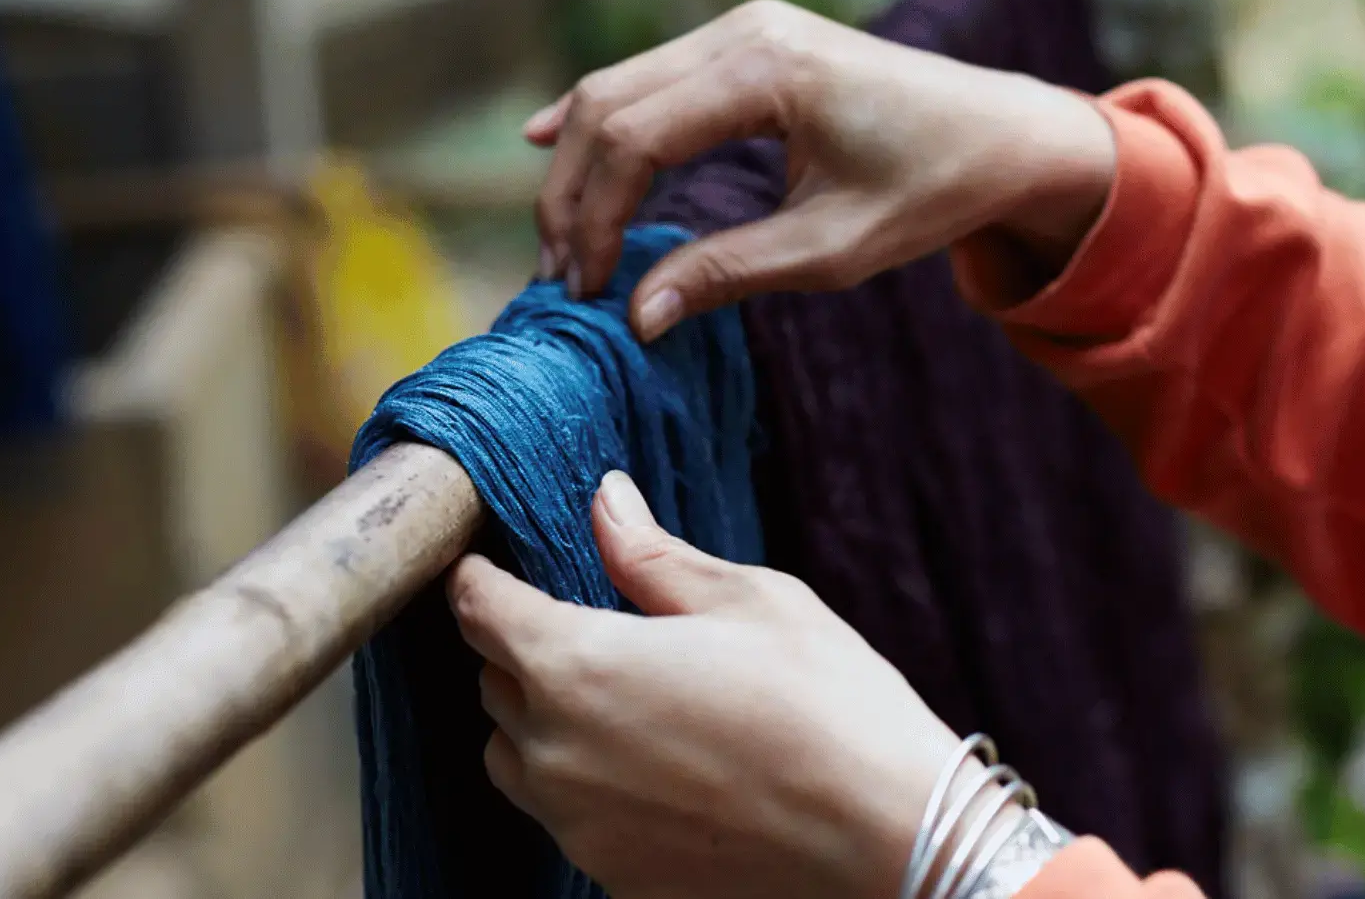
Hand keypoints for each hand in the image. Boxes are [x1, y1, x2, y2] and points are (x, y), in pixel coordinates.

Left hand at [448, 472, 962, 898]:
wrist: (884, 834)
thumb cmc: (826, 702)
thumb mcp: (749, 600)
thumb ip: (653, 556)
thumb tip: (605, 502)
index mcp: (575, 664)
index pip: (482, 609)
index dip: (480, 579)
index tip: (488, 566)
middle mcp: (554, 751)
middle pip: (495, 686)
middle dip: (525, 650)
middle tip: (592, 629)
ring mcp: (577, 825)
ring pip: (518, 761)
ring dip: (544, 724)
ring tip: (625, 704)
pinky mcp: (611, 876)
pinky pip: (568, 818)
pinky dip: (590, 787)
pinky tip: (662, 770)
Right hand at [525, 0, 1117, 339]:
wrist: (1003, 134)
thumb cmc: (932, 191)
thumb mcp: (833, 250)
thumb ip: (729, 275)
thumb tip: (635, 318)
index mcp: (767, 71)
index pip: (636, 141)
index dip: (596, 220)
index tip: (589, 294)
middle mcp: (745, 31)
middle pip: (608, 106)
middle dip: (572, 195)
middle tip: (561, 281)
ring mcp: (744, 27)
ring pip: (619, 89)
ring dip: (583, 166)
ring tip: (567, 248)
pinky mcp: (749, 43)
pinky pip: (651, 78)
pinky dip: (604, 121)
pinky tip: (548, 143)